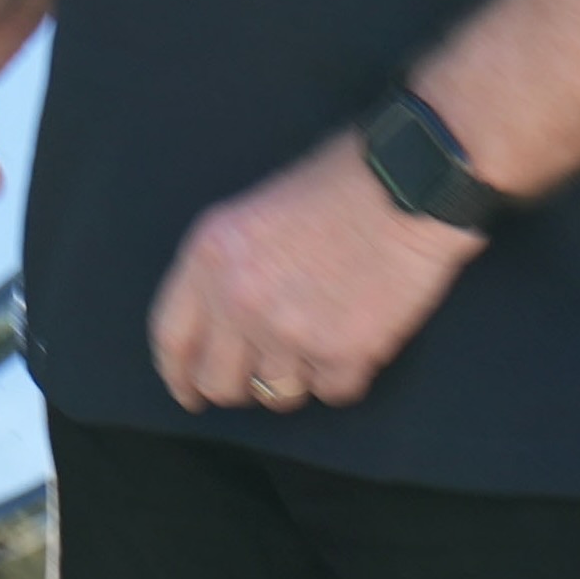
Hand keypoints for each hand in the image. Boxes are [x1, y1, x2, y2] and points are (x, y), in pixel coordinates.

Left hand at [147, 130, 486, 413]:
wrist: (408, 183)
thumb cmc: (336, 187)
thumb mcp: (250, 214)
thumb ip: (223, 270)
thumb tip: (216, 329)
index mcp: (209, 257)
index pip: (171, 339)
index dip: (178, 376)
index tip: (189, 394)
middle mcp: (238, 298)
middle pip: (219, 382)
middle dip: (240, 386)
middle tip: (264, 375)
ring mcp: (288, 328)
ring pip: (277, 395)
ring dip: (298, 379)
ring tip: (322, 339)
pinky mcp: (343, 350)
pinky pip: (334, 392)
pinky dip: (345, 376)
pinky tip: (357, 340)